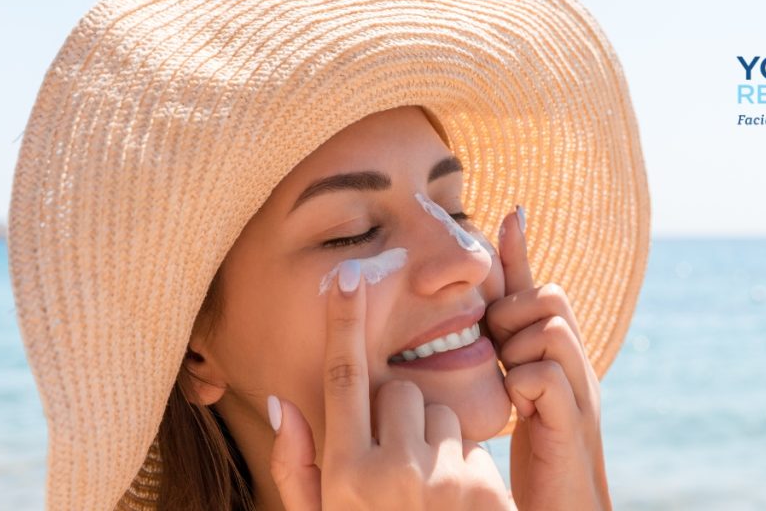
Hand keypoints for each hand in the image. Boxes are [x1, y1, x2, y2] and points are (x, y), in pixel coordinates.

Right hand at [266, 260, 516, 509]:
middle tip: (396, 467)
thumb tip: (283, 400)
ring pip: (437, 414)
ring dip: (432, 440)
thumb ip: (296, 466)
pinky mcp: (482, 487)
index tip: (346, 277)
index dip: (343, 322)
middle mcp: (390, 471)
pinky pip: (470, 445)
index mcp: (344, 473)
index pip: (342, 377)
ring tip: (425, 492)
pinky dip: (461, 465)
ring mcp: (440, 478)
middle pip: (398, 392)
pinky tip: (453, 505)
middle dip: (397, 416)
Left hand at [486, 206, 611, 510]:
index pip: (537, 289)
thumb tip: (481, 317)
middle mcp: (574, 364)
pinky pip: (546, 375)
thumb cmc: (536, 452)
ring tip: (510, 378)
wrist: (564, 508)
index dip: (519, 252)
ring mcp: (579, 391)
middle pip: (549, 296)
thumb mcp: (514, 392)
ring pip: (549, 329)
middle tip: (501, 350)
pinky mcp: (572, 422)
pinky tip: (518, 408)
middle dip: (514, 313)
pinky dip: (525, 384)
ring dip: (519, 347)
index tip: (509, 212)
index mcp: (556, 355)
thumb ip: (501, 353)